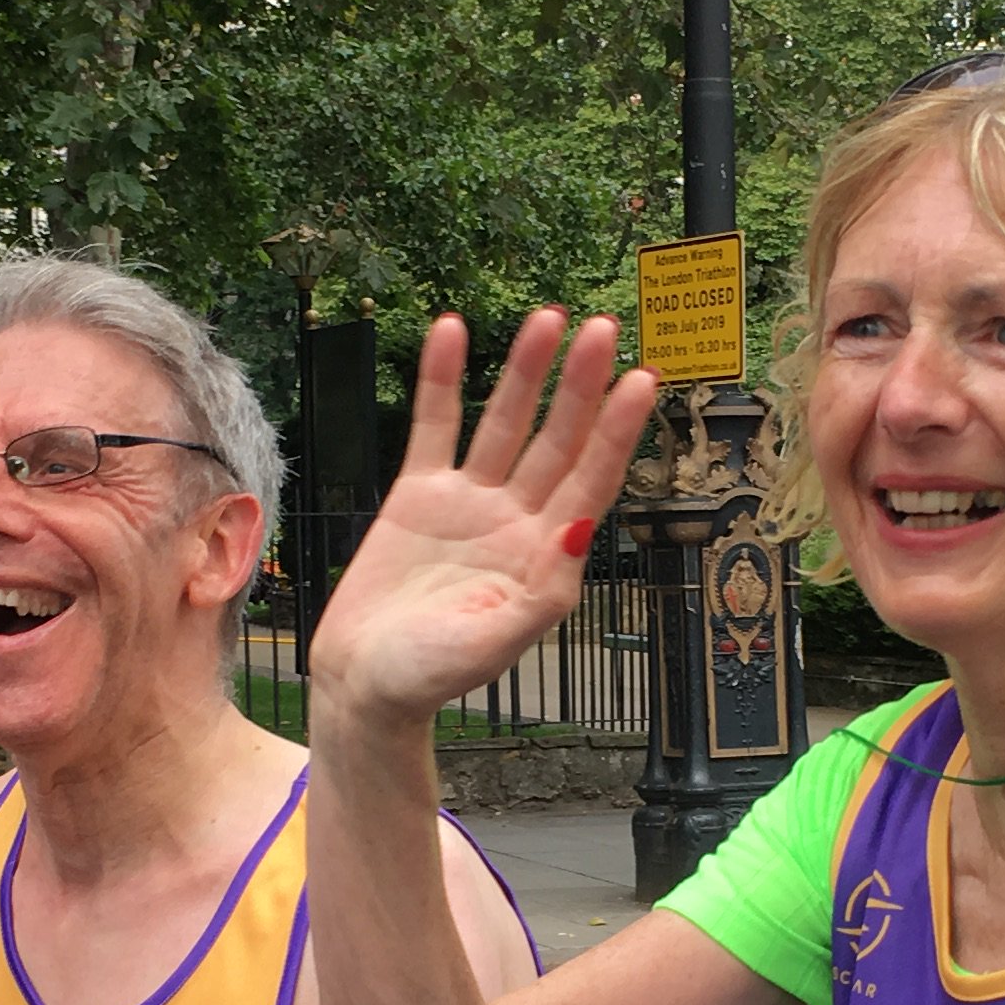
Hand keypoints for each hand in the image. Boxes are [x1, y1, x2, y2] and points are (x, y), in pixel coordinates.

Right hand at [310, 309, 657, 725]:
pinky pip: (435, 426)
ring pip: (504, 423)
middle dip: (579, 387)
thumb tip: (582, 532)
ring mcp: (470, 503)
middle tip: (600, 330)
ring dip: (525, 372)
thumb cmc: (428, 677)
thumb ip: (540, 593)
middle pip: (556, 441)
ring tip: (547, 320)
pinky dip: (441, 380)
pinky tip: (452, 331)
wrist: (363, 684)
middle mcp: (516, 521)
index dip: (615, 432)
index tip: (640, 383)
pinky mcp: (419, 494)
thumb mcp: (491, 645)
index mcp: (544, 558)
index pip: (591, 481)